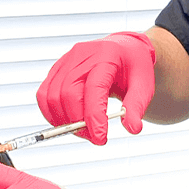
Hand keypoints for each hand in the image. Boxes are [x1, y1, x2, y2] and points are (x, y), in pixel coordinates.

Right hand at [37, 31, 155, 144]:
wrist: (124, 50)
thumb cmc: (133, 67)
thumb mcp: (144, 85)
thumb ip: (137, 107)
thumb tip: (133, 128)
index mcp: (107, 56)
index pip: (93, 88)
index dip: (93, 117)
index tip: (100, 138)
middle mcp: (82, 55)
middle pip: (68, 93)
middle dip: (77, 122)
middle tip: (94, 137)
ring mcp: (66, 60)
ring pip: (51, 96)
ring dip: (63, 121)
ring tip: (83, 131)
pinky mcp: (56, 69)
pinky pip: (44, 94)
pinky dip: (51, 113)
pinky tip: (67, 122)